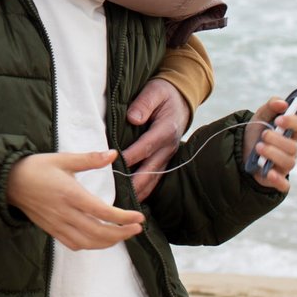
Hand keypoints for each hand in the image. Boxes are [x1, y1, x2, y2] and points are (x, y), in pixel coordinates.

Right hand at [4, 150, 144, 250]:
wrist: (9, 181)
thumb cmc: (36, 167)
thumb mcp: (63, 159)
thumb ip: (90, 159)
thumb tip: (113, 154)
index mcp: (70, 194)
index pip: (103, 211)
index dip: (124, 217)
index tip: (139, 217)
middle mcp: (65, 213)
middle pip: (99, 232)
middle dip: (122, 233)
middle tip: (137, 228)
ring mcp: (58, 224)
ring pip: (88, 242)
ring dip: (109, 242)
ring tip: (122, 235)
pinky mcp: (51, 230)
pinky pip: (74, 244)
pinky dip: (90, 245)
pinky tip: (98, 239)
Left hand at [120, 79, 189, 201]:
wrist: (181, 99)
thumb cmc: (164, 93)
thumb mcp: (155, 91)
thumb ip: (144, 103)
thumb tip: (133, 118)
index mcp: (165, 130)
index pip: (146, 147)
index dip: (131, 157)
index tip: (115, 166)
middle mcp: (168, 147)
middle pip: (150, 170)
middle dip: (134, 184)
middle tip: (117, 194)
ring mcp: (168, 156)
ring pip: (154, 179)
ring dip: (139, 192)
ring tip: (122, 205)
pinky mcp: (164, 160)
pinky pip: (155, 178)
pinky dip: (145, 190)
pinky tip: (133, 200)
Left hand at [243, 96, 296, 192]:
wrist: (240, 151)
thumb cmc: (256, 132)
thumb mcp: (261, 116)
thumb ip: (271, 106)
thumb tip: (283, 103)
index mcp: (291, 132)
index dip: (294, 122)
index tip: (279, 120)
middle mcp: (291, 149)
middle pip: (294, 146)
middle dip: (277, 140)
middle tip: (263, 135)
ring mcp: (284, 165)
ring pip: (288, 162)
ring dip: (272, 154)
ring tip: (258, 148)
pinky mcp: (276, 179)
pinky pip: (284, 184)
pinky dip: (277, 179)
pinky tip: (268, 172)